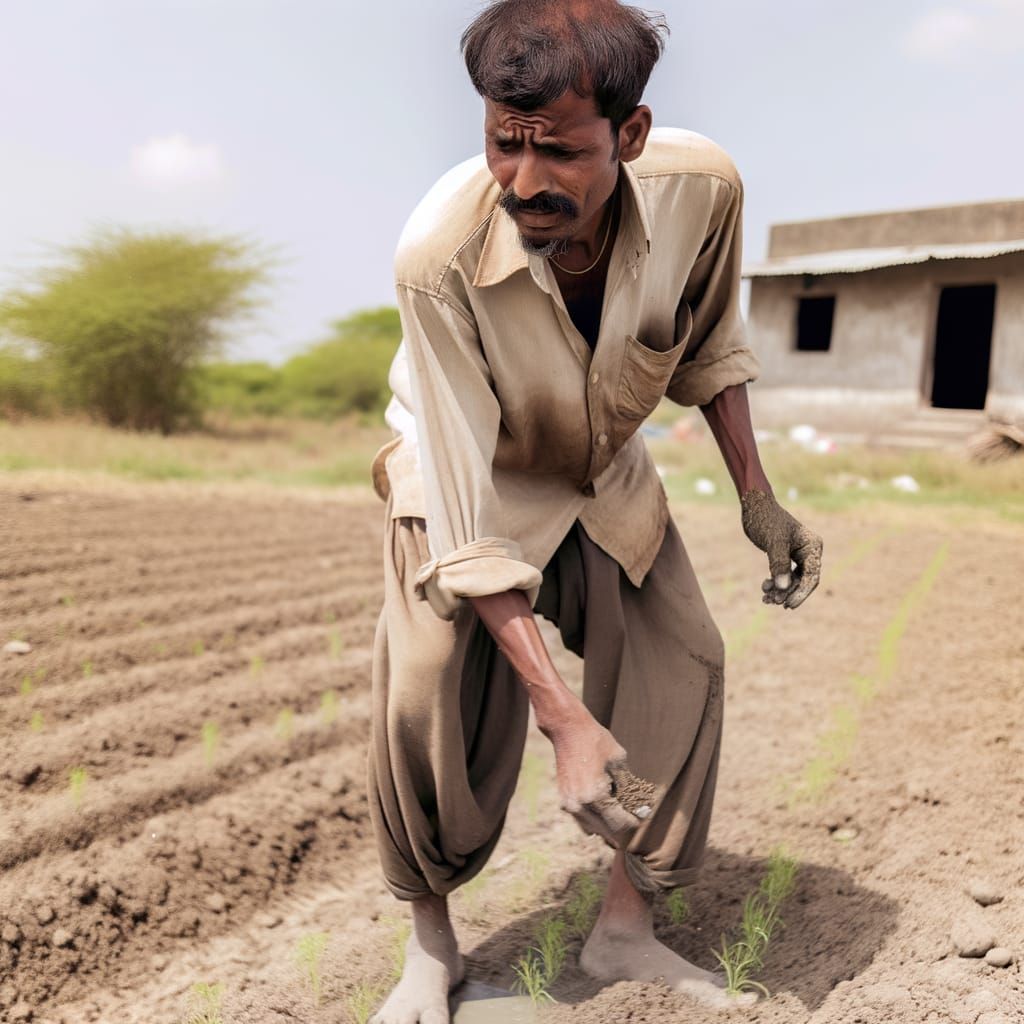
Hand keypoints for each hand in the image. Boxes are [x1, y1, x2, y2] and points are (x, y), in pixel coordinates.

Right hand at [547, 711, 650, 846]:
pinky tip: (605, 805)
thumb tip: (641, 809)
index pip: (621, 824)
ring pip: (594, 829)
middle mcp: (580, 806)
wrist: (567, 729)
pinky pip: (583, 821)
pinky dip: (596, 818)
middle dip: (623, 823)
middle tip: (634, 810)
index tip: (644, 812)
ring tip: (620, 807)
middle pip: (608, 831)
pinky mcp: (564, 800)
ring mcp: (569, 805)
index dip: (635, 820)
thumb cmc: (596, 741)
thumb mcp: (619, 762)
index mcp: (595, 797)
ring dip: (608, 823)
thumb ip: (630, 789)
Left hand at [740, 488, 822, 609]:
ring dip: (780, 590)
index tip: (788, 605)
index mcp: (812, 546)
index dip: (801, 593)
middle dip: (787, 592)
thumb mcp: (773, 542)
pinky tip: (765, 588)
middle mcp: (809, 551)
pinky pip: (784, 575)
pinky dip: (775, 583)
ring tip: (765, 597)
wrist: (754, 506)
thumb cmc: (766, 520)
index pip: (812, 576)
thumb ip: (779, 564)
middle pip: (803, 581)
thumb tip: (783, 588)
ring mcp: (798, 555)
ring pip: (792, 580)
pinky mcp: (786, 556)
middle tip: (770, 601)